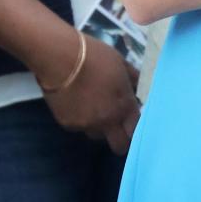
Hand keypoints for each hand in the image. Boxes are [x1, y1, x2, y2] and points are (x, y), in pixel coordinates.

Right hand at [44, 37, 140, 155]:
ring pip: (97, 135)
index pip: (136, 129)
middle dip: (120, 139)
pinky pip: (79, 127)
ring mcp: (87, 124)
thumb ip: (133, 79)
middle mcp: (107, 121)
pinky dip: (80, 120)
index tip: (131, 122)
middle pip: (119, 145)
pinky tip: (76, 103)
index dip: (134, 127)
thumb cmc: (94, 56)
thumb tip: (140, 88)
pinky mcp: (68, 125)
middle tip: (115, 127)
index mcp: (124, 105)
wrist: (59, 57)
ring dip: (98, 127)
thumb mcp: (121, 63)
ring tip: (92, 108)